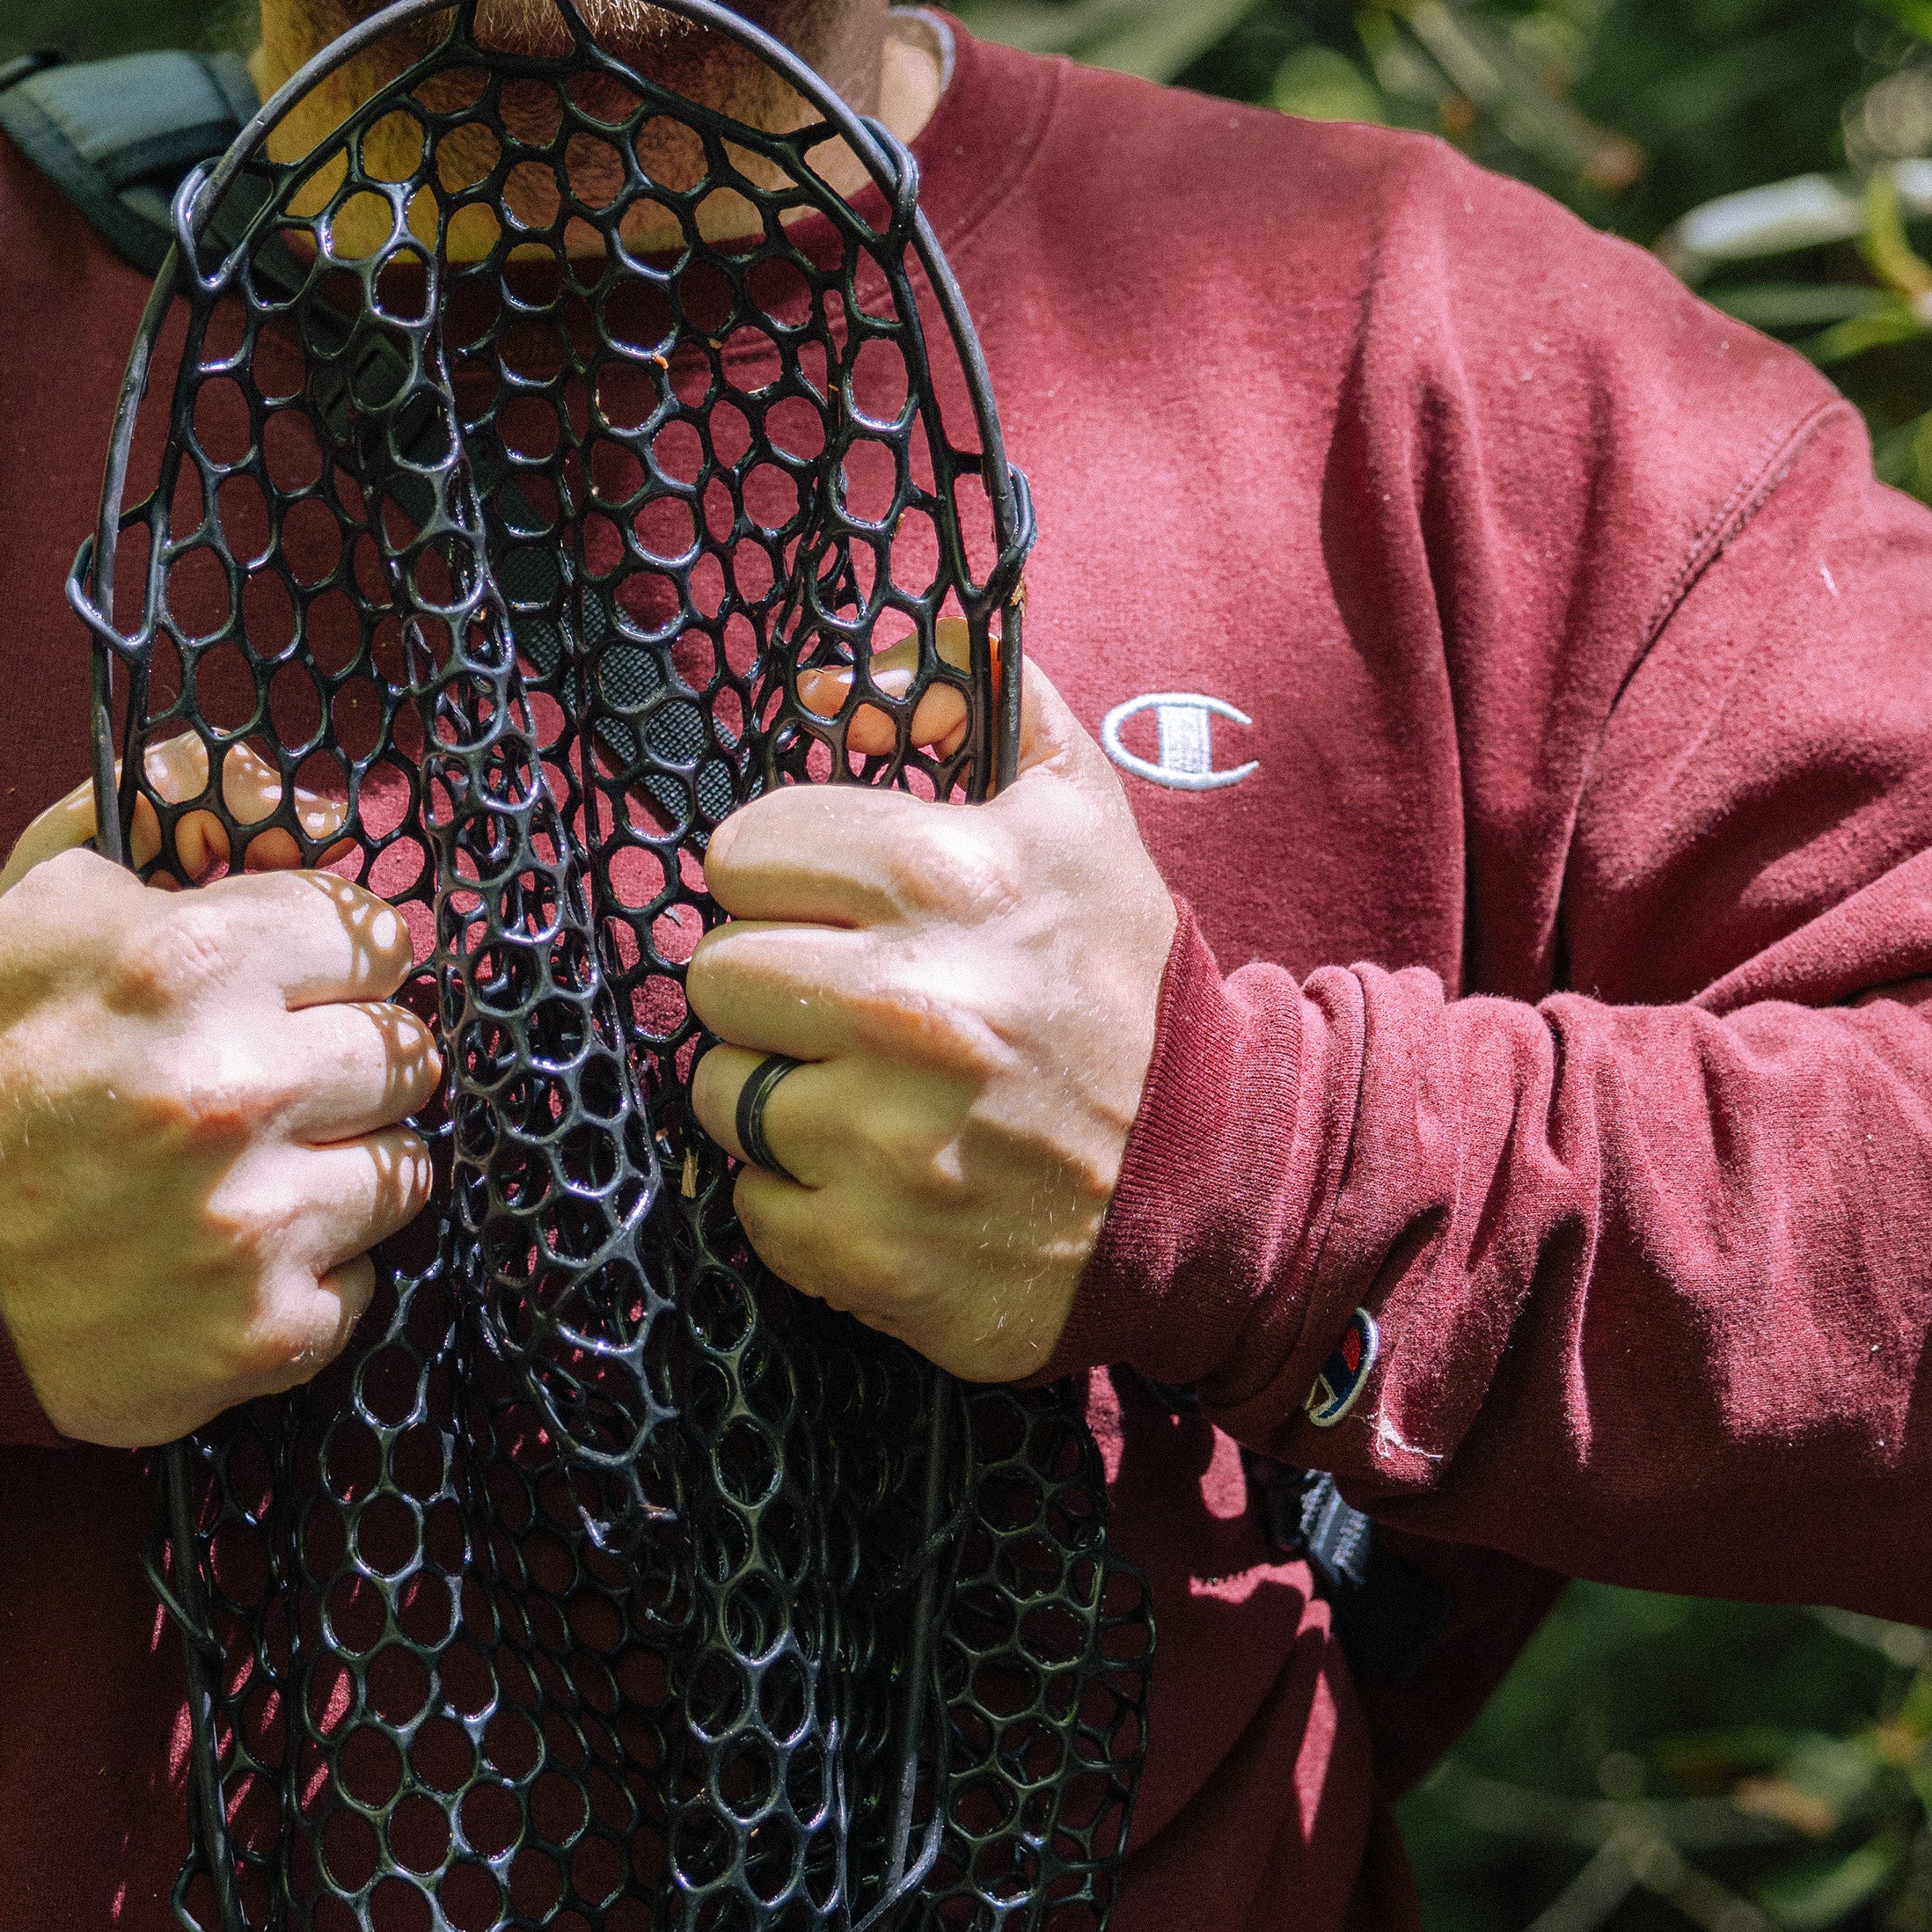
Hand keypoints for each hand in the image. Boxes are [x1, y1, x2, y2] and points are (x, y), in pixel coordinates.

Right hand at [0, 740, 432, 1446]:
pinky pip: (364, 1279)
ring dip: (340, 1164)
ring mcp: (256, 1222)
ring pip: (404, 1166)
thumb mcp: (49, 892)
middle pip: (405, 1050)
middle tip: (261, 1083)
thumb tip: (322, 806)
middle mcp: (234, 1091)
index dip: (323, 960)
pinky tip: (227, 1251)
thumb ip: (179, 802)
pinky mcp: (266, 1331)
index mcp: (189, 962)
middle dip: (340, 1059)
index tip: (278, 989)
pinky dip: (310, 1268)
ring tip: (247, 1169)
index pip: (371, 932)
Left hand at [683, 661, 1174, 1382]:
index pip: (743, 851)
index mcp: (948, 878)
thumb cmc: (1121, 985)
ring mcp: (886, 1137)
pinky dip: (803, 1197)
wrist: (1218, 1179)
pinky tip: (884, 1177)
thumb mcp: (1077, 810)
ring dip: (777, 1093)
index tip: (835, 911)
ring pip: (718, 1089)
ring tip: (871, 1094)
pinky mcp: (868, 1249)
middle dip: (772, 986)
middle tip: (848, 1009)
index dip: (782, 880)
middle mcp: (912, 1005)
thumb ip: (973, 693)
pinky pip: (751, 1203)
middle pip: (713, 970)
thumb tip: (833, 682)